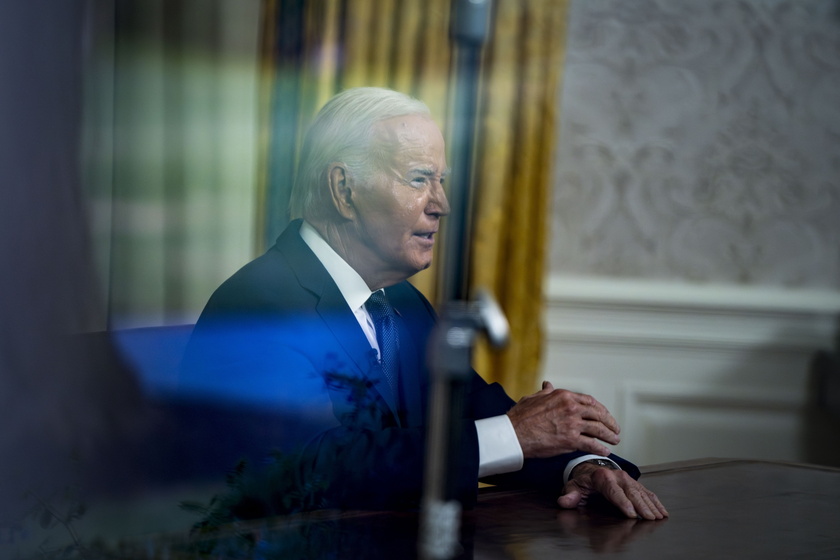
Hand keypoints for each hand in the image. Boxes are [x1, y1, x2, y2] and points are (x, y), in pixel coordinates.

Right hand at [506, 381, 620, 457]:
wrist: (514, 434)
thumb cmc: (520, 416)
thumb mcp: (533, 398)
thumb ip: (545, 392)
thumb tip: (548, 384)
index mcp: (564, 396)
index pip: (590, 401)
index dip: (601, 409)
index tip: (604, 415)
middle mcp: (571, 408)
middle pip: (598, 414)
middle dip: (609, 422)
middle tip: (615, 429)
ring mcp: (572, 424)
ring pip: (598, 429)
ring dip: (609, 436)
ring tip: (615, 440)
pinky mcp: (571, 440)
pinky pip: (591, 444)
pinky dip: (600, 449)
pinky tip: (605, 452)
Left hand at [558, 462, 668, 519]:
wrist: (590, 470)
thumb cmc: (583, 481)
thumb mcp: (573, 486)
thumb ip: (569, 495)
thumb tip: (564, 501)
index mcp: (601, 476)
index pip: (613, 490)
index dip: (622, 502)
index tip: (631, 514)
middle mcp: (617, 476)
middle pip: (631, 491)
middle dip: (641, 506)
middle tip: (649, 519)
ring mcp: (627, 479)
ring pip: (641, 492)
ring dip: (651, 505)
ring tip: (658, 517)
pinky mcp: (634, 483)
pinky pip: (647, 492)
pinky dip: (655, 502)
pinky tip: (662, 511)